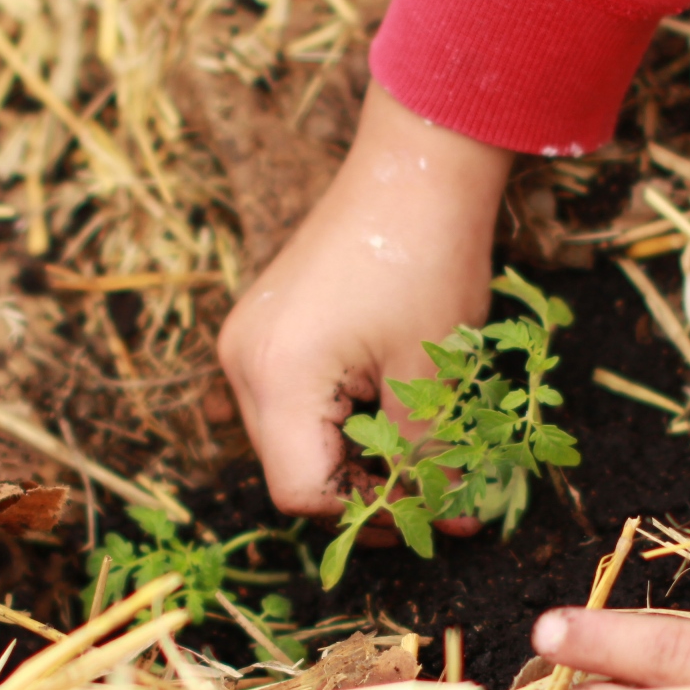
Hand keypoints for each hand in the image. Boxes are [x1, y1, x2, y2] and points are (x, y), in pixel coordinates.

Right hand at [218, 82, 510, 517]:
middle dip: (362, 493)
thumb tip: (445, 523)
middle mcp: (244, 363)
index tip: (430, 512)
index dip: (367, 515)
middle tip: (435, 494)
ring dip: (352, 459)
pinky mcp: (266, 327)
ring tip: (421, 453)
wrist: (416, 167)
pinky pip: (292, 401)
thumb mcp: (432, 376)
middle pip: (290, 471)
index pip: (301, 493)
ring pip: (292, 441)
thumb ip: (427, 459)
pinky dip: (339, 420)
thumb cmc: (428, 262)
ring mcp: (248, 342)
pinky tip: (390, 411)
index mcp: (278, 377)